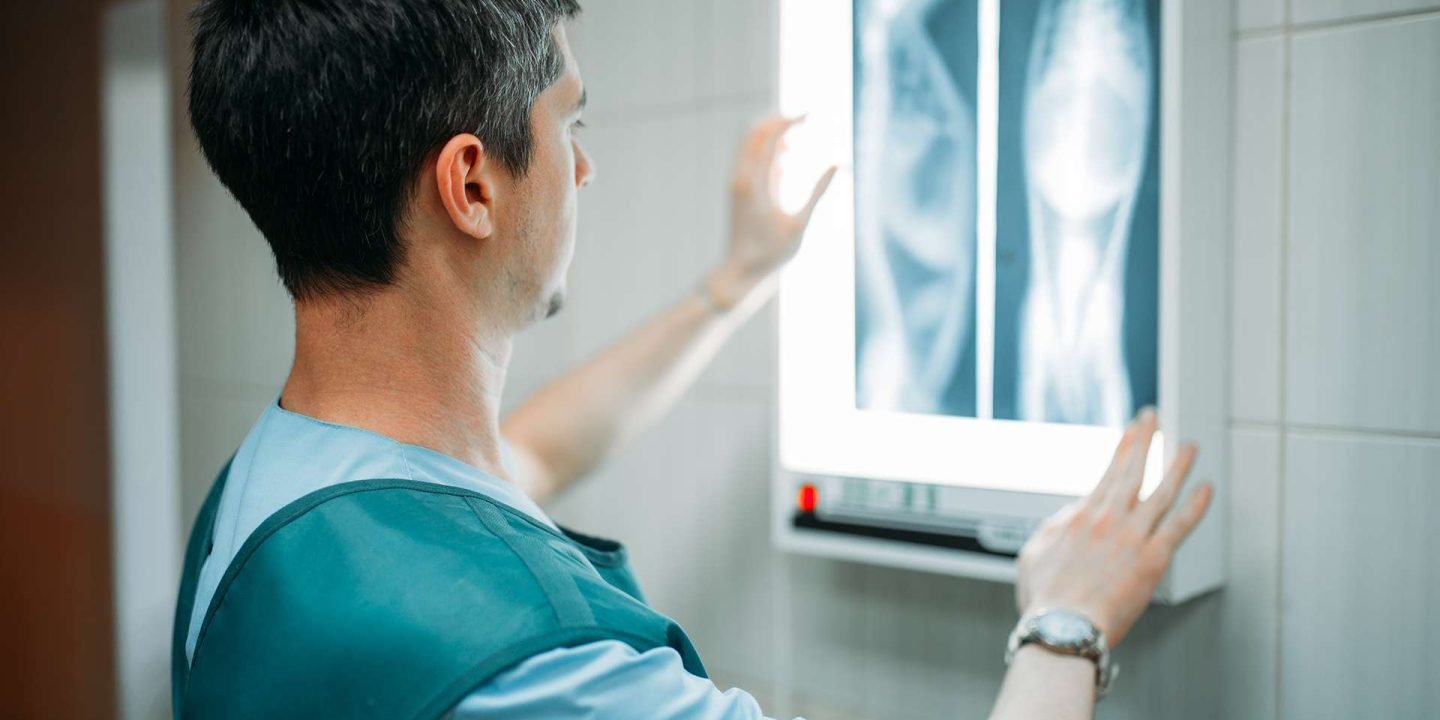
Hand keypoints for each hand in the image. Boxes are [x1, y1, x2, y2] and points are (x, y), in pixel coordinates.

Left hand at [710, 116, 836, 304]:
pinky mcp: (738, 189)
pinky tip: (788, 157)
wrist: (739, 271)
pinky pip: (750, 157)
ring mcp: (737, 183)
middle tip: (804, 119)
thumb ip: (818, 193)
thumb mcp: (799, 224)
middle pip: (754, 132)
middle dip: (779, 121)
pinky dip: (768, 150)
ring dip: (773, 136)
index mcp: (754, 184)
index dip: (789, 121)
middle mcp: (741, 179)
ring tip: (798, 144)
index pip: (768, 138)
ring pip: (750, 143)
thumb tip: (837, 165)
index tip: (810, 115)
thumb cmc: (770, 254)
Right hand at [1014, 409, 1213, 648]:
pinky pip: (1179, 526)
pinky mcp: (1153, 560)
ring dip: (1177, 464)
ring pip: (1161, 491)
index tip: (1135, 427)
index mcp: (1081, 515)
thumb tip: (1070, 514)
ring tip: (1190, 445)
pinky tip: (1206, 489)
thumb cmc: (1046, 598)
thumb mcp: (1034, 552)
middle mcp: (1110, 518)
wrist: (1063, 627)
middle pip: (1134, 469)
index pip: (1109, 470)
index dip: (1125, 445)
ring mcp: (1133, 537)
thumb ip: (1054, 527)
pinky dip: (1195, 506)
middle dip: (1147, 439)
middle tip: (1156, 417)